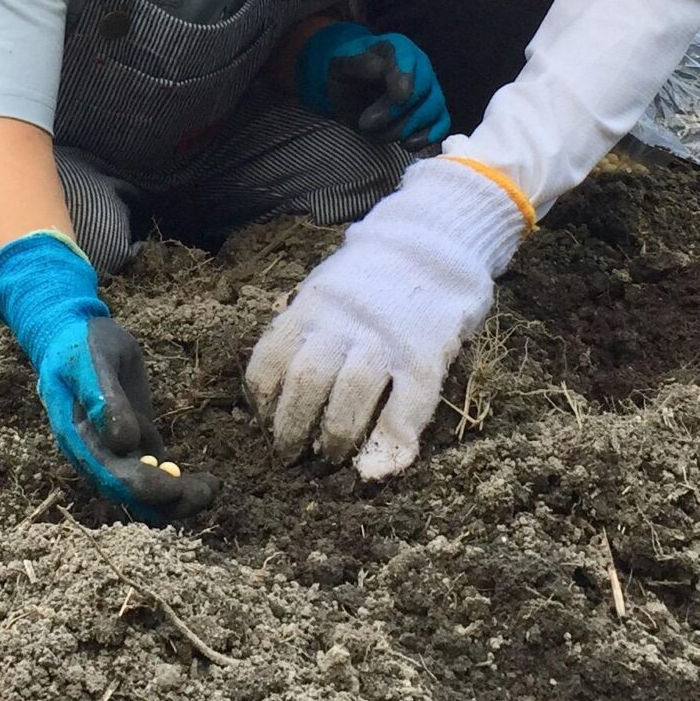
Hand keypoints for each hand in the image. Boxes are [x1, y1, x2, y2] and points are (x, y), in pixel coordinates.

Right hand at [0, 232, 216, 522]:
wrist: (75, 331)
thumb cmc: (80, 343)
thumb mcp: (92, 362)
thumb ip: (104, 399)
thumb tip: (123, 442)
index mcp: (79, 440)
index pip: (112, 479)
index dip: (146, 489)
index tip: (178, 488)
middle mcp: (96, 453)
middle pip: (132, 493)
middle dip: (170, 499)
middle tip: (209, 491)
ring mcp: (115, 449)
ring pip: (146, 488)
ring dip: (177, 496)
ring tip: (212, 488)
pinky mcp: (134, 438)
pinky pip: (155, 469)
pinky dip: (178, 480)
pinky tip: (204, 480)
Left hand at [243, 156, 529, 481]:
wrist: (436, 236)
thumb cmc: (376, 271)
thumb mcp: (328, 283)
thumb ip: (306, 323)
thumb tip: (275, 377)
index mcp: (312, 305)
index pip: (272, 358)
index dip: (263, 397)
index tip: (263, 419)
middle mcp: (343, 323)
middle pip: (306, 384)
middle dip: (292, 428)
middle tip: (290, 454)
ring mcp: (385, 340)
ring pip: (349, 400)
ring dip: (336, 439)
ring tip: (330, 458)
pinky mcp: (425, 355)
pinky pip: (405, 407)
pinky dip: (392, 442)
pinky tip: (380, 463)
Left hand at [296, 21, 450, 149]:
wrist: (351, 93)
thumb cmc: (347, 76)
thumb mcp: (341, 65)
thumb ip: (359, 64)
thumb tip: (380, 66)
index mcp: (399, 49)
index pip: (408, 60)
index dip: (405, 79)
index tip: (398, 98)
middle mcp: (420, 68)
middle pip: (422, 92)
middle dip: (394, 112)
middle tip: (365, 123)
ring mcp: (430, 92)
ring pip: (431, 112)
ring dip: (400, 130)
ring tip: (372, 135)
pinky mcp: (433, 115)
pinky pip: (440, 127)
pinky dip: (424, 139)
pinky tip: (403, 144)